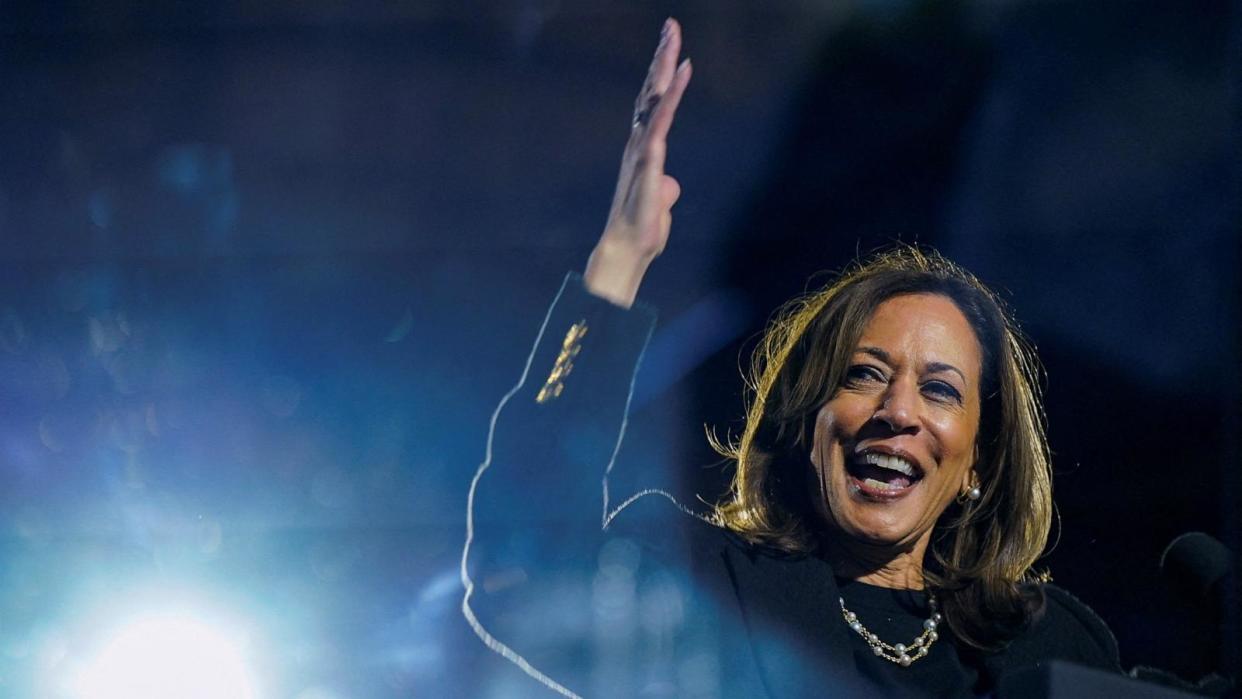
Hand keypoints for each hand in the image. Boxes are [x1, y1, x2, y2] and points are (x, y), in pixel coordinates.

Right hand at [584, 18, 691, 307]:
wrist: (629, 249)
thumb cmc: (642, 227)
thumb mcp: (660, 201)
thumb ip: (664, 186)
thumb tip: (669, 185)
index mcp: (644, 149)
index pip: (654, 104)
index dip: (662, 75)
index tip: (670, 46)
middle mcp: (639, 143)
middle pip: (651, 92)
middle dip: (661, 57)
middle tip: (670, 26)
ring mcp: (642, 151)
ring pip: (654, 100)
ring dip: (664, 68)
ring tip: (673, 39)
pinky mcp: (648, 162)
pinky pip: (662, 122)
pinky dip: (672, 96)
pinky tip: (682, 74)